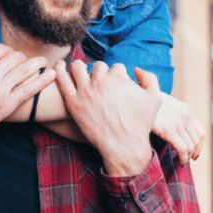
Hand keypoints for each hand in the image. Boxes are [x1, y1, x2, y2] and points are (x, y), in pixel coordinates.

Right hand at [0, 34, 55, 149]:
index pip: (2, 49)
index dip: (8, 51)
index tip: (9, 57)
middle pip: (17, 57)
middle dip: (22, 58)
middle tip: (26, 62)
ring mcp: (0, 89)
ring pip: (26, 70)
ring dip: (38, 64)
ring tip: (44, 63)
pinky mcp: (7, 105)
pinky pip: (30, 89)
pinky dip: (43, 80)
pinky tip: (53, 75)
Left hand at [54, 60, 160, 176]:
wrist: (124, 146)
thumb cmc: (140, 124)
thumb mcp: (155, 99)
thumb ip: (149, 78)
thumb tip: (136, 69)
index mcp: (119, 77)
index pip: (115, 67)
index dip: (117, 76)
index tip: (116, 85)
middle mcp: (101, 81)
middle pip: (98, 66)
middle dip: (101, 73)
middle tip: (100, 83)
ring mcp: (85, 91)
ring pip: (78, 67)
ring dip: (80, 68)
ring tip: (81, 73)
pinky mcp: (73, 102)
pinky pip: (62, 80)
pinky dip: (59, 70)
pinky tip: (58, 66)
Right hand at [152, 93, 204, 164]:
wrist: (139, 95)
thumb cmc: (149, 102)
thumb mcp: (167, 105)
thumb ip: (174, 116)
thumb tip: (175, 131)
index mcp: (187, 111)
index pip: (201, 134)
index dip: (199, 147)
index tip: (193, 154)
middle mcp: (186, 117)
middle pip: (196, 142)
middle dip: (192, 154)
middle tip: (184, 160)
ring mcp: (178, 123)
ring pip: (190, 147)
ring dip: (186, 158)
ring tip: (179, 161)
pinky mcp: (168, 130)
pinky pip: (182, 149)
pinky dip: (183, 158)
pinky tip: (178, 161)